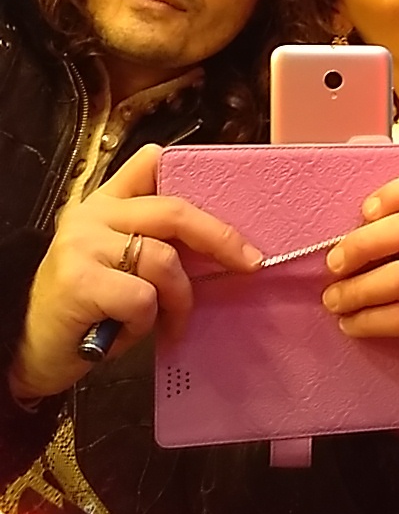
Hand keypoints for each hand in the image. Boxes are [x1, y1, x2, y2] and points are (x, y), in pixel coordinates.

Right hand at [9, 145, 261, 400]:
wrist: (32, 349)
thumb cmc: (90, 307)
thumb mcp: (121, 263)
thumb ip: (155, 239)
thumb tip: (221, 241)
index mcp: (107, 202)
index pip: (150, 164)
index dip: (190, 172)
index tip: (231, 196)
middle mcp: (93, 213)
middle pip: (175, 211)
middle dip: (221, 238)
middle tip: (250, 262)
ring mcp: (82, 244)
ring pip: (164, 260)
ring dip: (179, 300)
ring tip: (171, 323)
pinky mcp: (78, 280)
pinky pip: (142, 297)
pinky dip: (147, 321)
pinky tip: (128, 331)